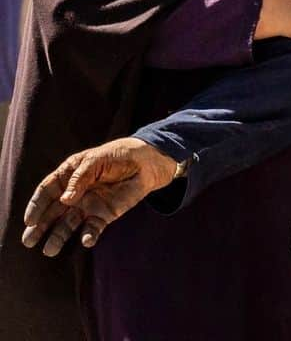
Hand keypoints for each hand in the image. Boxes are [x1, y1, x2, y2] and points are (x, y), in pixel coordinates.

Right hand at [22, 138, 176, 255]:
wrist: (147, 163)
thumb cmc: (120, 155)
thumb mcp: (97, 159)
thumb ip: (80, 178)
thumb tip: (65, 199)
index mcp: (70, 175)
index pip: (47, 190)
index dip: (37, 205)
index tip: (29, 220)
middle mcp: (75, 193)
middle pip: (53, 211)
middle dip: (40, 226)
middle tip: (28, 241)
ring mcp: (89, 205)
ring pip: (69, 224)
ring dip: (58, 237)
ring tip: (49, 250)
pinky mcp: (104, 214)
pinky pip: (93, 228)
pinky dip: (88, 236)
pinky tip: (86, 241)